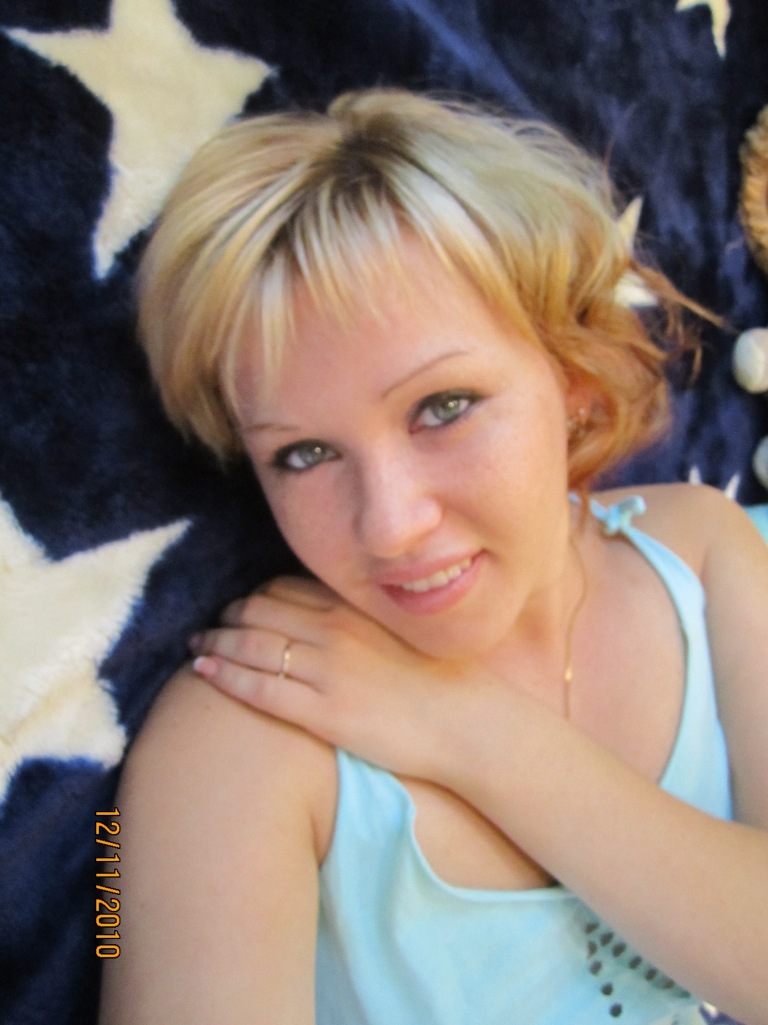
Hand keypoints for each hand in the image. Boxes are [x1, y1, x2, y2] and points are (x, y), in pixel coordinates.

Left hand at [190, 576, 483, 780]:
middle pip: (259, 611)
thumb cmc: (443, 680)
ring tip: (199, 645)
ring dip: (216, 641)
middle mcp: (334, 631)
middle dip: (228, 616)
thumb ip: (364, 619)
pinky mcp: (321, 712)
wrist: (468, 722)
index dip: (254, 597)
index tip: (241, 607)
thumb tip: (338, 616)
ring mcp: (325, 671)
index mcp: (354, 609)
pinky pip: (259, 688)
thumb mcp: (403, 632)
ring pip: (251, 645)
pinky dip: (225, 674)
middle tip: (211, 624)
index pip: (285, 589)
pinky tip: (204, 671)